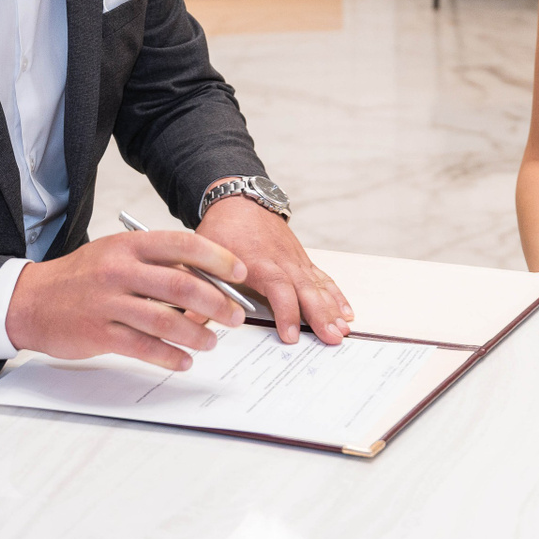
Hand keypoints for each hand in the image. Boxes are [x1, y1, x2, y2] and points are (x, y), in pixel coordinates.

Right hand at [2, 231, 248, 371]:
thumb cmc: (82, 277)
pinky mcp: (98, 332)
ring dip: (196, 334)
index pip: (182, 245)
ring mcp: (107, 302)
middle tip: (236, 317)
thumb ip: (155, 263)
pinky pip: (142, 347)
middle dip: (217, 303)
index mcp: (128, 245)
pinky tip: (184, 361)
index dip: (217, 258)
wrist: (30, 300)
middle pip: (180, 285)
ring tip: (212, 343)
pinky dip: (168, 356)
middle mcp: (119, 270)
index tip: (240, 272)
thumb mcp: (116, 255)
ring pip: (164, 320)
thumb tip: (205, 277)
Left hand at [197, 195, 353, 344]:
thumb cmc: (222, 229)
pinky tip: (347, 311)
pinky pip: (323, 278)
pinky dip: (337, 295)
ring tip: (343, 330)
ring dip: (333, 309)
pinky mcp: (303, 260)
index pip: (278, 289)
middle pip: (306, 290)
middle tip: (333, 338)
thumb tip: (191, 320)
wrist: (240, 200)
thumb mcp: (203, 256)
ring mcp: (296, 260)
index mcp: (259, 262)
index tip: (291, 335)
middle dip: (321, 315)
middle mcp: (283, 261)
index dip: (286, 312)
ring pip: (318, 286)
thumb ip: (201, 288)